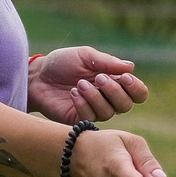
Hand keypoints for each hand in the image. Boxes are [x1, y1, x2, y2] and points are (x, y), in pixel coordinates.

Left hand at [28, 46, 148, 123]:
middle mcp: (107, 98)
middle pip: (126, 105)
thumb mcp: (85, 56)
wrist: (37, 76)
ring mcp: (94, 110)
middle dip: (114, 91)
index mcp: (114, 82)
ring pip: (109, 112)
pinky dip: (83, 104)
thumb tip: (130, 67)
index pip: (138, 93)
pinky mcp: (79, 120)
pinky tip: (73, 93)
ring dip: (96, 96)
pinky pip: (90, 117)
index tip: (124, 77)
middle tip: (98, 78)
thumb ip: (107, 62)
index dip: (136, 88)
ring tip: (79, 84)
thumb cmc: (62, 63)